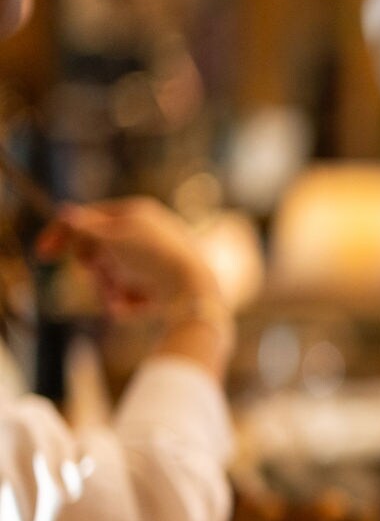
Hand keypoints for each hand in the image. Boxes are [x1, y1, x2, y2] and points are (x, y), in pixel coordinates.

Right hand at [38, 197, 217, 315]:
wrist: (193, 295)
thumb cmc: (153, 260)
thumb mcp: (110, 238)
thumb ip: (83, 227)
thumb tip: (63, 212)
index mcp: (141, 212)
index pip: (93, 217)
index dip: (66, 233)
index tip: (44, 254)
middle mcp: (151, 234)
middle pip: (100, 250)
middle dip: (94, 267)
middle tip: (98, 272)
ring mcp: (158, 262)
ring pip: (113, 277)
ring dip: (108, 288)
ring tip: (117, 298)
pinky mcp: (163, 289)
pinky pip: (130, 296)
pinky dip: (127, 303)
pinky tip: (137, 308)